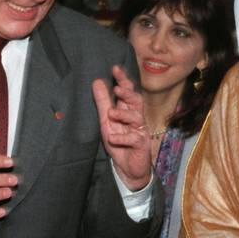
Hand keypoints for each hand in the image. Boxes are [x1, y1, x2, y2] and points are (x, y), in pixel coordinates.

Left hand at [92, 65, 151, 190]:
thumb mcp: (106, 122)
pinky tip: (112, 138)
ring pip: (137, 117)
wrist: (127, 169)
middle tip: (117, 89)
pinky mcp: (141, 146)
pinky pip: (134, 139)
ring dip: (124, 114)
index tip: (115, 69)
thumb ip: (103, 103)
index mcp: (128, 111)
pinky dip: (122, 138)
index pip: (128, 92)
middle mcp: (136, 119)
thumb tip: (97, 81)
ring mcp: (140, 131)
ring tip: (111, 113)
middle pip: (137, 101)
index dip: (123, 80)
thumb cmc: (119, 142)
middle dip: (128, 93)